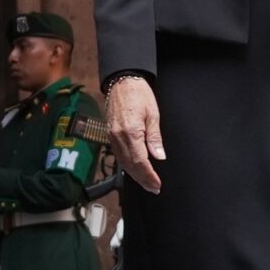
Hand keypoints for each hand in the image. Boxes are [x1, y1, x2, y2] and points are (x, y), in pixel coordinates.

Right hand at [104, 76, 164, 193]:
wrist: (122, 81)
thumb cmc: (138, 93)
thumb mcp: (153, 114)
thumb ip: (155, 138)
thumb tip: (159, 156)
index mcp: (131, 132)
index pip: (140, 161)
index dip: (149, 175)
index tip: (157, 184)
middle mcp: (118, 137)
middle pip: (130, 165)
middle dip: (142, 179)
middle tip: (154, 188)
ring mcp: (112, 136)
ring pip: (122, 162)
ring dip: (134, 175)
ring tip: (146, 182)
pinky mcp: (110, 134)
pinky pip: (118, 155)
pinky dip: (127, 165)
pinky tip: (134, 169)